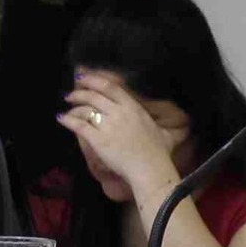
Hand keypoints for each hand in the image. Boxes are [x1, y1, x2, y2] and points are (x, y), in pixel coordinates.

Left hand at [59, 69, 175, 201]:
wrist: (150, 169)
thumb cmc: (159, 153)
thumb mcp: (165, 133)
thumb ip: (166, 126)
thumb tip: (183, 126)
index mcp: (134, 108)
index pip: (111, 87)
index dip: (94, 80)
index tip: (84, 78)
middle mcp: (119, 112)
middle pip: (94, 95)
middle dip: (79, 93)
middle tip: (71, 95)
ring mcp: (108, 125)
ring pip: (85, 109)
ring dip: (73, 107)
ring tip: (67, 109)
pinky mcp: (98, 139)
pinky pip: (79, 125)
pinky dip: (68, 121)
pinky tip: (62, 119)